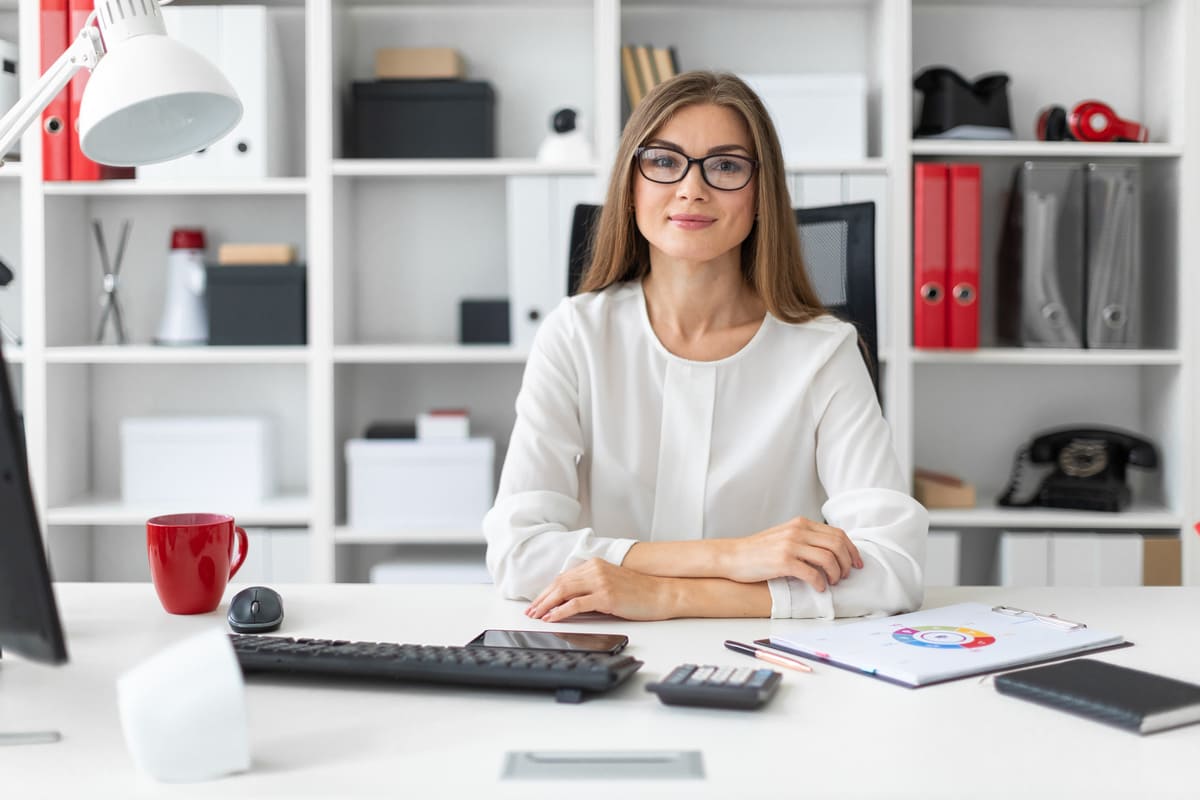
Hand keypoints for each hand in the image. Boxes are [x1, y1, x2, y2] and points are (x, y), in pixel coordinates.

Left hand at [525, 558, 674, 621]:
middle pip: (560, 583)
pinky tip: (552, 618)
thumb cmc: (638, 592)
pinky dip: (560, 611)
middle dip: (542, 598)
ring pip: (564, 591)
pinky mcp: (606, 596)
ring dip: (546, 604)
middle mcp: (595, 569)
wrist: (661, 594)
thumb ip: (590, 587)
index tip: (536, 602)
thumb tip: (568, 601)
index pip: (563, 577)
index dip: (547, 591)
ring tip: (536, 615)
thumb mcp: (610, 583)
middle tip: (530, 611)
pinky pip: (576, 604)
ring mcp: (600, 581)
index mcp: (595, 564)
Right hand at [721, 517, 862, 590]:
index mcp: (801, 523)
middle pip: (837, 544)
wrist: (732, 556)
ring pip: (828, 559)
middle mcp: (798, 531)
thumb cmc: (758, 551)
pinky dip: (820, 583)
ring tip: (832, 583)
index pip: (837, 534)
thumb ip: (805, 539)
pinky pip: (812, 573)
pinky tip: (819, 588)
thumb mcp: (784, 536)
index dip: (852, 550)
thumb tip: (830, 552)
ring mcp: (790, 545)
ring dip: (835, 574)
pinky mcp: (783, 561)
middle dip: (847, 563)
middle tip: (845, 576)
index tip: (857, 563)